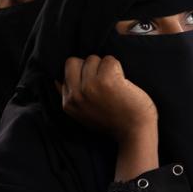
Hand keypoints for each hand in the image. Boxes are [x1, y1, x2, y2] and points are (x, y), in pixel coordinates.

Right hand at [59, 56, 158, 180]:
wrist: (135, 133)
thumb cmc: (114, 121)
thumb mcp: (84, 114)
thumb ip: (72, 97)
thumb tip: (57, 80)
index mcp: (68, 103)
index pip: (66, 71)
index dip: (83, 74)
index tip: (96, 86)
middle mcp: (75, 95)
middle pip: (74, 61)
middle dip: (90, 66)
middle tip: (104, 81)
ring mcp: (89, 87)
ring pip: (93, 59)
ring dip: (106, 67)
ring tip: (115, 84)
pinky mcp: (106, 81)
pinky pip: (109, 60)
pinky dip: (119, 67)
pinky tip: (123, 83)